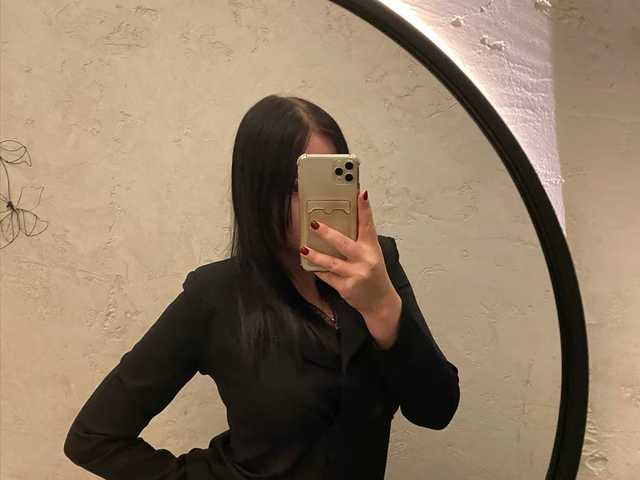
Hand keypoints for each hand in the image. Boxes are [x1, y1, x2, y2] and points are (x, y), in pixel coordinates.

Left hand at [299, 190, 398, 318]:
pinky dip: (318, 270)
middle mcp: (365, 260)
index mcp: (372, 248)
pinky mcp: (346, 287)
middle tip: (314, 224)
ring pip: (332, 263)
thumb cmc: (374, 273)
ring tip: (304, 248)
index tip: (360, 193)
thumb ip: (359, 240)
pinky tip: (309, 264)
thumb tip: (339, 223)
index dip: (364, 208)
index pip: (368, 224)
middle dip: (328, 233)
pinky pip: (328, 277)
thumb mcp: (372, 254)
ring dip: (316, 255)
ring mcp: (356, 274)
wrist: (380, 301)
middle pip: (344, 243)